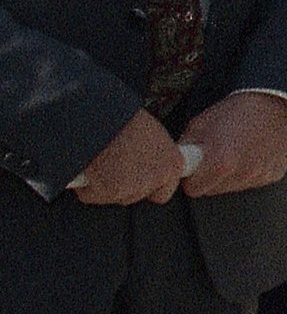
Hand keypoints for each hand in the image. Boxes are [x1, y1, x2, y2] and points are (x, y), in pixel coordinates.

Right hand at [69, 111, 183, 205]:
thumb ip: (155, 157)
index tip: (137, 178)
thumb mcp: (153, 135)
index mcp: (173, 165)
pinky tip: (87, 167)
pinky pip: (91, 194)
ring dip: (105, 185)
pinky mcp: (105, 192)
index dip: (148, 187)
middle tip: (114, 163)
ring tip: (101, 160)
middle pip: (136, 195)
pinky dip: (85, 185)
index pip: (164, 192)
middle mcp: (155, 179)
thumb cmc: (126, 119)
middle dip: (124, 185)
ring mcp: (130, 188)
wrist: (101, 117)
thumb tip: (147, 165)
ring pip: (115, 196)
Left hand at [181, 93, 286, 196]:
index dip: (191, 177)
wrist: (277, 101)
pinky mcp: (273, 175)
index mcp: (221, 163)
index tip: (194, 166)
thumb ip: (186, 148)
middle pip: (212, 190)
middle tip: (216, 153)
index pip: (193, 188)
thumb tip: (178, 162)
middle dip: (210, 176)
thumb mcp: (201, 122)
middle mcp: (242, 174)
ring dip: (230, 174)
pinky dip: (248, 171)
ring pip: (231, 187)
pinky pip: (251, 181)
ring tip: (236, 149)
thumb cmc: (241, 109)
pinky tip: (251, 152)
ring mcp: (259, 175)